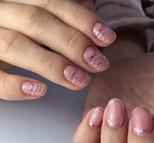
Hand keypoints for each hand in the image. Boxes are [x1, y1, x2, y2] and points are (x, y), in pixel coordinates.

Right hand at [0, 0, 115, 99]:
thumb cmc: (14, 34)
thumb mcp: (35, 23)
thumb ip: (59, 18)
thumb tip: (90, 12)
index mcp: (17, 3)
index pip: (51, 2)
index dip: (82, 20)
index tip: (107, 38)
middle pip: (36, 22)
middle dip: (72, 43)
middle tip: (98, 64)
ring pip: (15, 45)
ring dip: (53, 65)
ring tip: (79, 81)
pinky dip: (15, 85)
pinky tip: (40, 90)